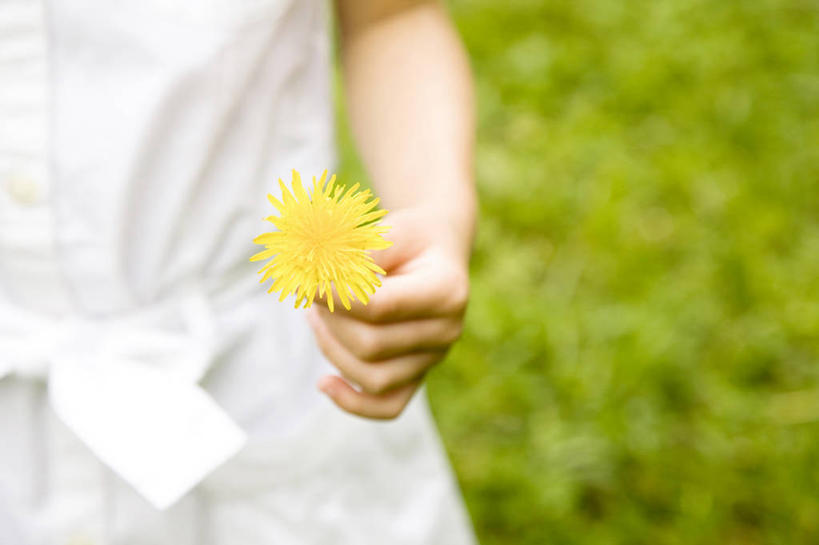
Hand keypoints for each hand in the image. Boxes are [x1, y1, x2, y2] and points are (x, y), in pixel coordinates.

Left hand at [307, 206, 470, 418]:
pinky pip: (388, 406)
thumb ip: (358, 254)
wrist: (433, 252)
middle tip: (312, 289)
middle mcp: (447, 332)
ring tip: (317, 314)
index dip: (334, 296)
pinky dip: (353, 402)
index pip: (379, 306)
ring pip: (372, 376)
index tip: (303, 281)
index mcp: (446, 291)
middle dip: (331, 319)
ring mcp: (434, 358)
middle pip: (371, 345)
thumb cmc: (406, 239)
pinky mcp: (418, 376)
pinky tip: (324, 383)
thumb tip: (313, 278)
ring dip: (331, 347)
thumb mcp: (388, 231)